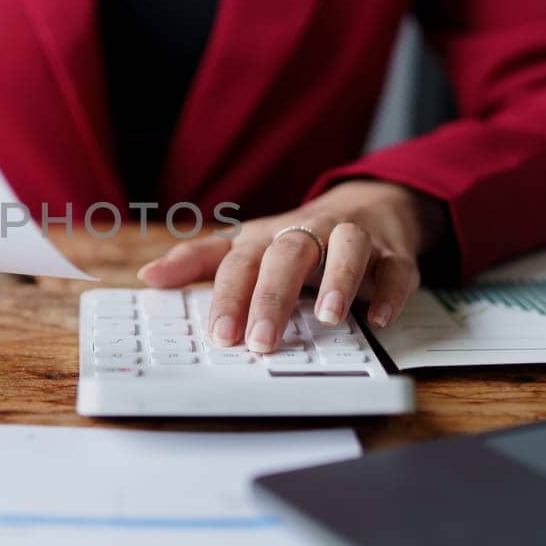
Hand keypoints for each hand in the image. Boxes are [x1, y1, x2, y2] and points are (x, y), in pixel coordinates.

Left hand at [137, 180, 446, 351]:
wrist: (368, 204)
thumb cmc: (296, 237)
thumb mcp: (245, 246)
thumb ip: (198, 262)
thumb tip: (149, 276)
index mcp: (267, 239)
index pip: (241, 264)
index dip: (228, 298)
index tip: (220, 335)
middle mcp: (308, 234)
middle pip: (287, 254)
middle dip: (273, 296)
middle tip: (261, 341)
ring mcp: (353, 240)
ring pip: (348, 247)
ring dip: (338, 279)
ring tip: (326, 318)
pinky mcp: (393, 253)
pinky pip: (397, 269)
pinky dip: (390, 291)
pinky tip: (379, 318)